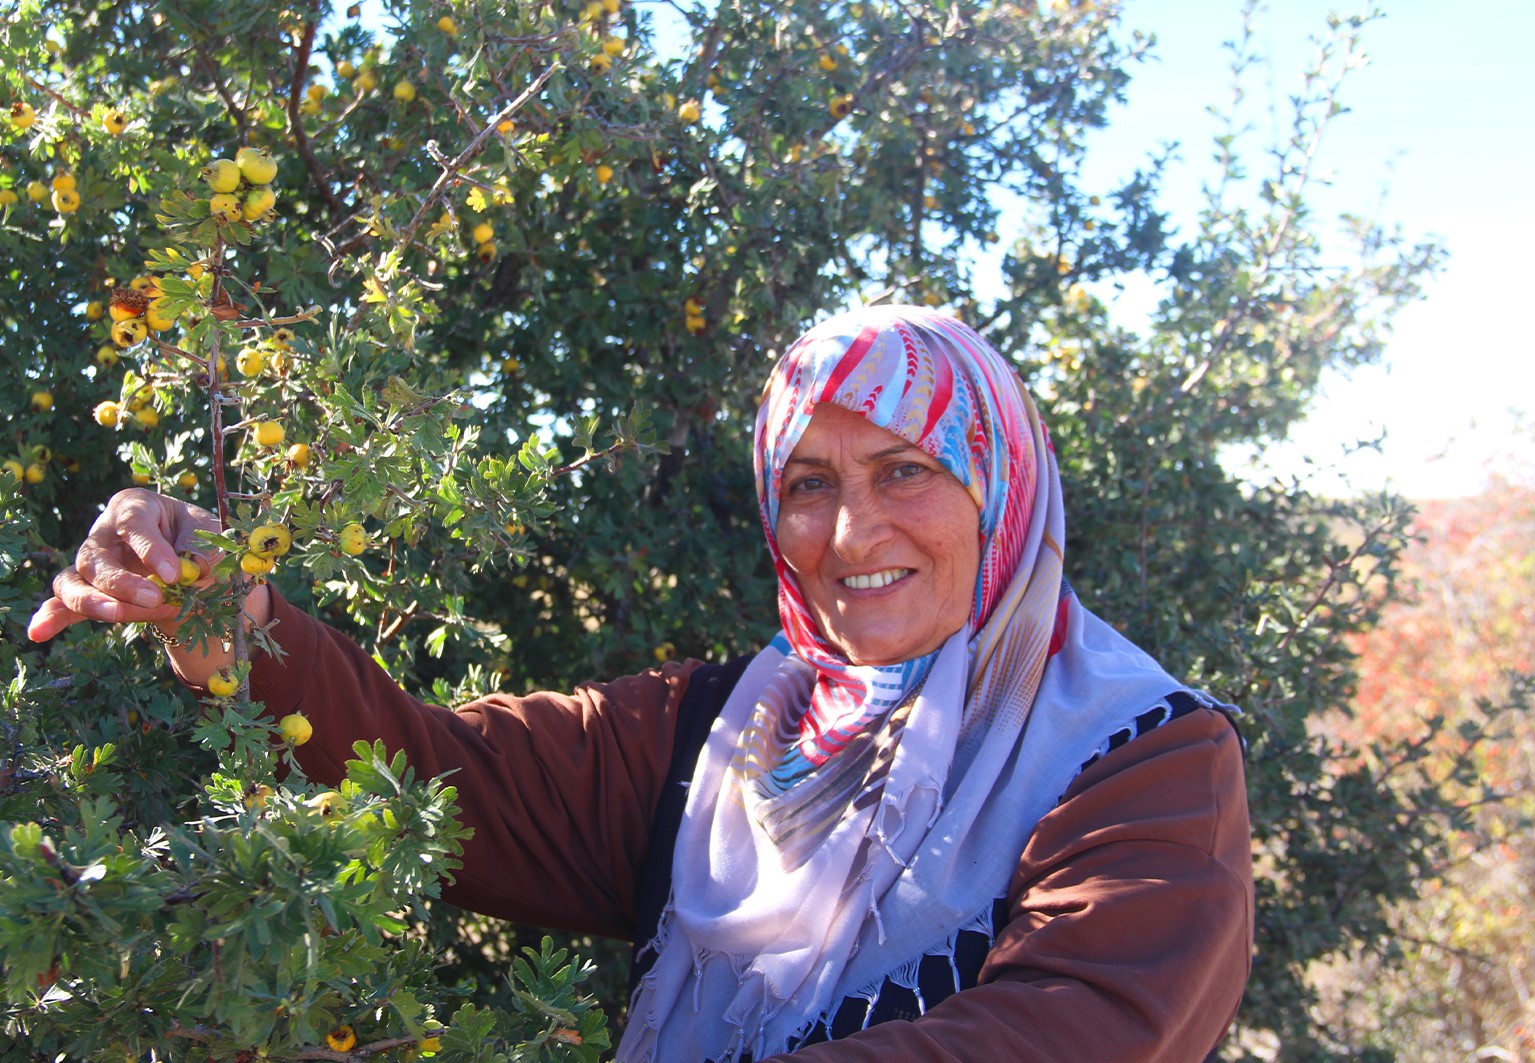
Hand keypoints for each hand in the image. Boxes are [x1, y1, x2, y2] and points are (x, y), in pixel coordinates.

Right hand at [27, 489, 220, 642]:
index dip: (150, 548)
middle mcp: (105, 533)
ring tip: (117, 615)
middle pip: (96, 556)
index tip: (174, 574)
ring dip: (94, 602)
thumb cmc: (199, 539)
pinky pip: (63, 604)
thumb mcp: (211, 535)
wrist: (193, 568)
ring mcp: (92, 563)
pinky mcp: (88, 591)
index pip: (133, 523)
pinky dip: (52, 617)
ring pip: (75, 581)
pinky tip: (39, 632)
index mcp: (135, 507)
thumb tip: (197, 568)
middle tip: (154, 597)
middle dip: (122, 581)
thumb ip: (205, 549)